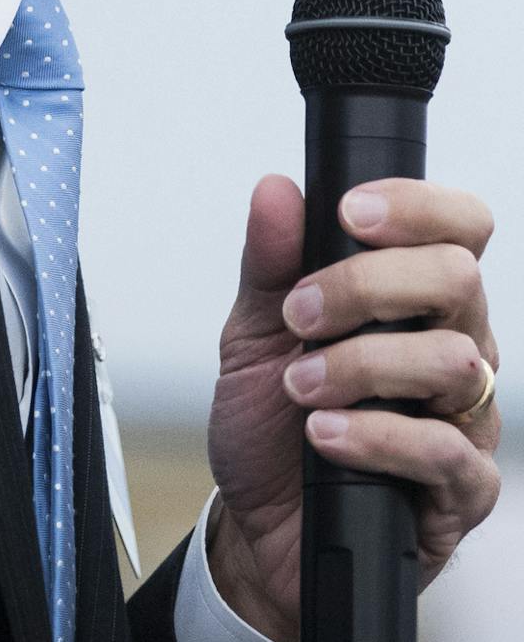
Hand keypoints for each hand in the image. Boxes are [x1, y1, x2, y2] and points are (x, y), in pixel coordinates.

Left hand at [204, 174, 499, 640]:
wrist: (258, 526)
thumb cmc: (270, 424)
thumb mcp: (252, 333)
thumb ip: (270, 262)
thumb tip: (277, 190)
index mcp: (415, 300)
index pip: (458, 228)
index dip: (417, 206)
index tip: (348, 214)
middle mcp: (454, 348)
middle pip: (459, 278)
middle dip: (367, 285)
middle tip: (302, 314)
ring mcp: (465, 419)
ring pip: (454, 361)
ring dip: (361, 365)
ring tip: (301, 386)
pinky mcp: (462, 490)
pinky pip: (443, 451)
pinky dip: (374, 435)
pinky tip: (326, 435)